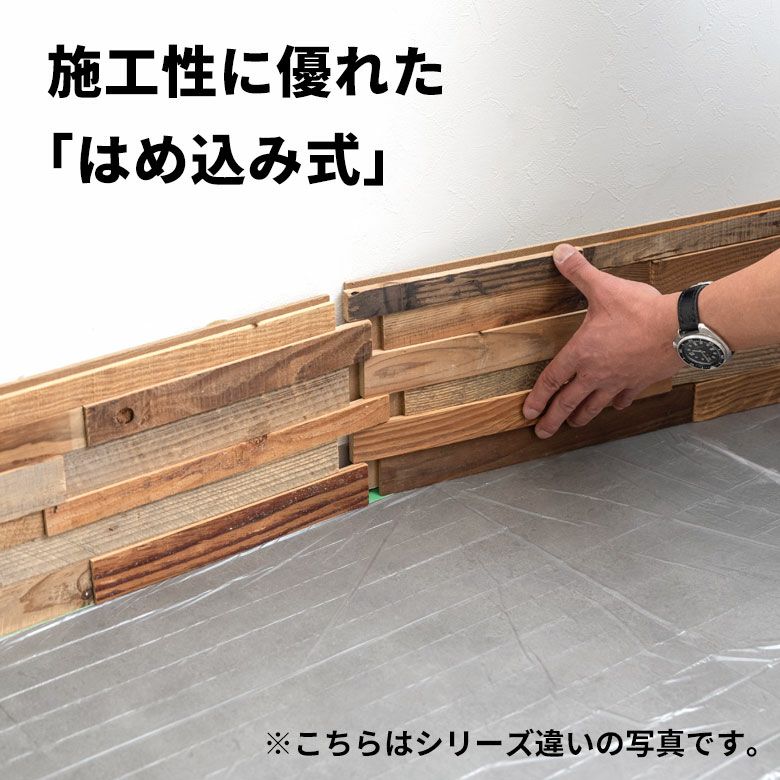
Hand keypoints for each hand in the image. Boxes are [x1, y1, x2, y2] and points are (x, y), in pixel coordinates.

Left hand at [522, 243, 681, 437]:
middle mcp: (596, 373)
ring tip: (573, 424)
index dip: (537, 398)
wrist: (679, 328)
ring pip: (594, 406)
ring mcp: (619, 381)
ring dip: (581, 416)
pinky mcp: (640, 382)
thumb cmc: (640, 311)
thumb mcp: (603, 288)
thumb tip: (560, 253)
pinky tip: (614, 406)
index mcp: (581, 353)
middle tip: (542, 432)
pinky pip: (623, 398)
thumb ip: (579, 272)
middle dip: (552, 419)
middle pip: (568, 402)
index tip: (528, 413)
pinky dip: (616, 403)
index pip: (552, 380)